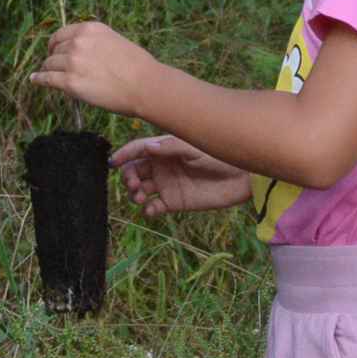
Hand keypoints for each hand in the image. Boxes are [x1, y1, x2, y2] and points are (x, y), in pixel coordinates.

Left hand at [29, 21, 162, 117]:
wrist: (144, 85)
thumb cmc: (136, 66)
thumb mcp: (114, 41)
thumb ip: (94, 43)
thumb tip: (79, 51)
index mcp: (90, 29)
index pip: (62, 34)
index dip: (55, 43)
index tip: (53, 50)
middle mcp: (79, 42)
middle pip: (55, 50)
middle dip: (53, 57)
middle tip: (52, 65)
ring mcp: (73, 62)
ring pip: (50, 64)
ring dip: (47, 69)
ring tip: (45, 74)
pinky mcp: (70, 82)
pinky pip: (47, 79)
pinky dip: (39, 79)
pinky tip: (35, 79)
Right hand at [112, 134, 251, 215]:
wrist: (242, 178)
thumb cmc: (220, 156)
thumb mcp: (195, 149)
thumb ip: (171, 148)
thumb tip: (147, 148)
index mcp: (165, 149)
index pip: (138, 150)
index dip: (124, 154)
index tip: (114, 162)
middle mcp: (162, 166)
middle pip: (134, 170)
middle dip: (128, 176)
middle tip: (133, 183)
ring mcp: (167, 184)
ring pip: (140, 189)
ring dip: (134, 193)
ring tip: (139, 196)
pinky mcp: (174, 202)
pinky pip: (153, 207)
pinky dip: (147, 209)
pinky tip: (150, 209)